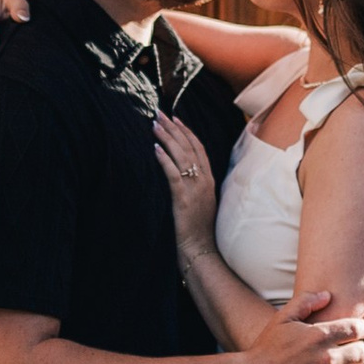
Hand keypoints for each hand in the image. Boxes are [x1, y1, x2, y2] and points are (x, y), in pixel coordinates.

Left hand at [152, 110, 218, 251]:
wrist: (203, 250)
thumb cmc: (200, 230)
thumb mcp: (202, 203)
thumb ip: (196, 186)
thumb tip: (184, 174)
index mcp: (209, 180)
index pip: (199, 148)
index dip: (187, 132)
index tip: (176, 118)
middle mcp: (204, 180)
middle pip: (189, 147)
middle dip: (174, 128)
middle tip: (160, 113)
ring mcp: (195, 189)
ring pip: (182, 156)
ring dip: (167, 138)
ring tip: (154, 125)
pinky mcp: (184, 199)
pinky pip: (173, 174)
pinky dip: (165, 160)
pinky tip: (155, 148)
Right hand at [236, 290, 363, 363]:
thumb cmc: (266, 348)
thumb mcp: (282, 318)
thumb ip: (305, 302)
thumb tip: (328, 295)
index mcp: (320, 336)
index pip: (358, 328)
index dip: (361, 328)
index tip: (357, 332)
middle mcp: (328, 358)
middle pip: (363, 351)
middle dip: (360, 348)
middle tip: (352, 349)